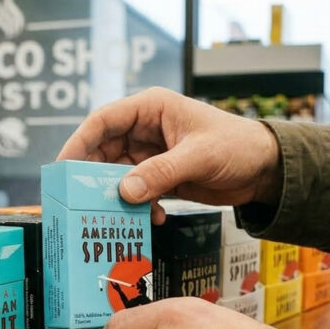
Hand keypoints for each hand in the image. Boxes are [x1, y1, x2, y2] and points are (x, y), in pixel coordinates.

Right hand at [57, 87, 281, 223]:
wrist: (266, 169)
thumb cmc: (238, 146)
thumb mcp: (199, 157)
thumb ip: (161, 173)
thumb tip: (124, 192)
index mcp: (151, 109)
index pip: (103, 121)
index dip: (78, 143)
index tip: (62, 168)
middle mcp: (146, 129)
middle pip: (103, 151)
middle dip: (93, 177)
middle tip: (81, 202)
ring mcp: (152, 154)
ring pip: (118, 175)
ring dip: (116, 197)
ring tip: (116, 216)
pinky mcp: (161, 176)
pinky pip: (136, 192)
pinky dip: (138, 207)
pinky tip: (151, 219)